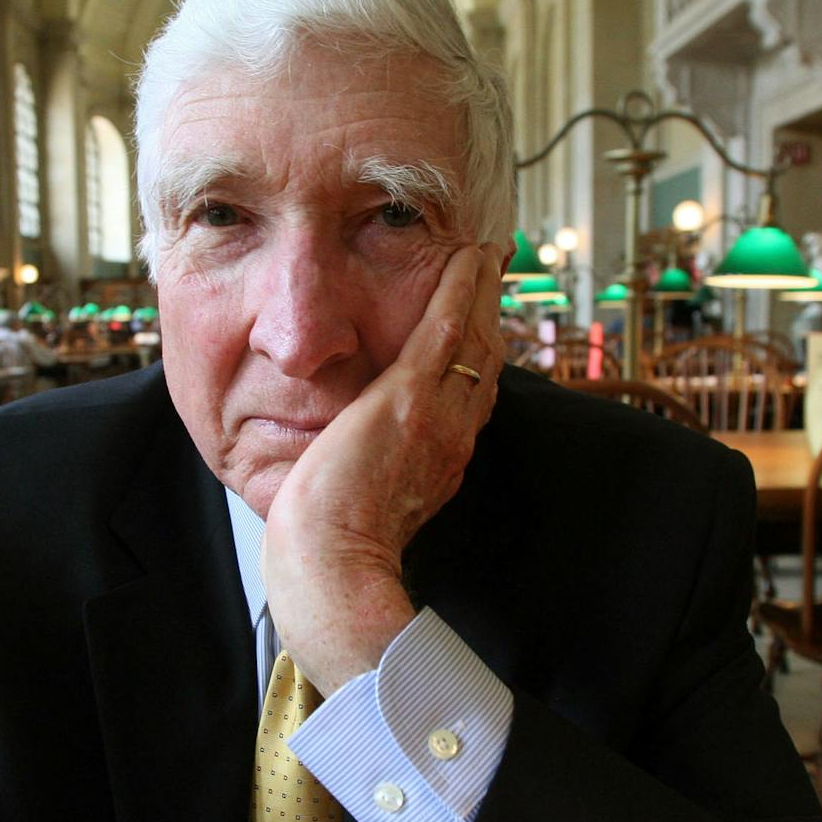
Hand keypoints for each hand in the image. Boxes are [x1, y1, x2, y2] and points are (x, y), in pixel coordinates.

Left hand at [262, 243, 504, 694]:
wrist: (333, 567)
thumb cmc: (330, 549)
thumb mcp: (364, 504)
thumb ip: (371, 472)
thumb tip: (351, 455)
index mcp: (441, 460)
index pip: (471, 393)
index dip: (480, 351)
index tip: (480, 320)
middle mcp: (453, 435)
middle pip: (484, 360)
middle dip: (490, 312)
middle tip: (491, 269)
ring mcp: (437, 414)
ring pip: (474, 338)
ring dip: (482, 290)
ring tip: (484, 253)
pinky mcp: (409, 398)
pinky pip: (446, 328)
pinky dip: (460, 288)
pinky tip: (466, 256)